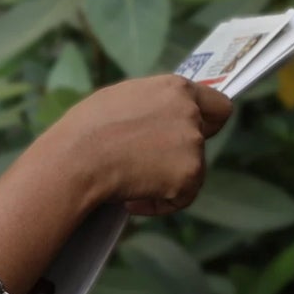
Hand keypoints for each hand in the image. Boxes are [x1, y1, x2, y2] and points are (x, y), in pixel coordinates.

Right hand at [49, 75, 232, 216]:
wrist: (75, 160)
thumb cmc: (84, 131)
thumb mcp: (120, 100)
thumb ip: (151, 104)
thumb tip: (157, 116)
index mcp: (174, 88)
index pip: (218, 104)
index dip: (207, 121)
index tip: (191, 133)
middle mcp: (190, 112)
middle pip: (203, 139)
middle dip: (178, 153)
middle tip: (146, 163)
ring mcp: (193, 144)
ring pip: (191, 170)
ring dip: (164, 179)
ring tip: (127, 181)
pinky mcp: (189, 174)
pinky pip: (180, 197)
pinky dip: (158, 204)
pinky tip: (131, 199)